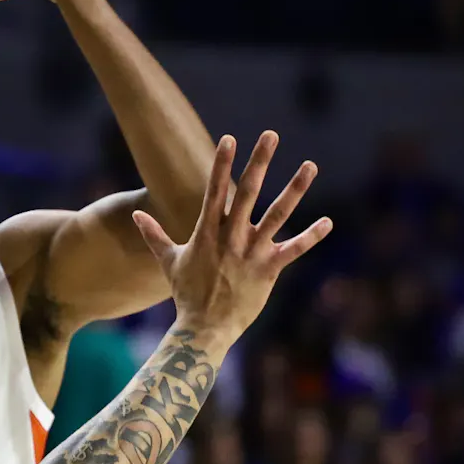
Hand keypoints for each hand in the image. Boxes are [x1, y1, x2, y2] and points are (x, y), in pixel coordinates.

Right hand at [132, 132, 331, 340]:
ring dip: (295, 189)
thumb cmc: (186, 294)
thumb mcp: (168, 261)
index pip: (214, 190)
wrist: (203, 328)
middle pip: (247, 192)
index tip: (230, 138)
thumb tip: (135, 216)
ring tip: (310, 165)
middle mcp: (230, 237)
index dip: (222, 163)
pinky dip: (311, 236)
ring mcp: (251, 252)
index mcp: (207, 232)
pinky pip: (294, 249)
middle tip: (271, 135)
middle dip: (259, 162)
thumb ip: (154, 235)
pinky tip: (328, 222)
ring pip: (277, 215)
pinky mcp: (268, 270)